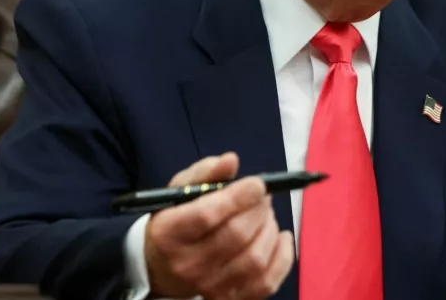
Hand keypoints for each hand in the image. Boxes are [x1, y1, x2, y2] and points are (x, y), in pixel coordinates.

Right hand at [144, 153, 294, 299]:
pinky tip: (279, 237)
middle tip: (263, 196)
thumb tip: (231, 160)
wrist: (163, 267)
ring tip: (265, 215)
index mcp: (169, 232)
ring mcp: (209, 286)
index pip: (206, 216)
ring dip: (269, 229)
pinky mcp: (230, 298)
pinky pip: (267, 281)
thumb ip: (206, 172)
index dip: (237, 197)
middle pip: (236, 235)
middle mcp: (187, 264)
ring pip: (254, 258)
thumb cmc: (177, 220)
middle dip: (258, 209)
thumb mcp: (181, 190)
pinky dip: (283, 256)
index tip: (257, 184)